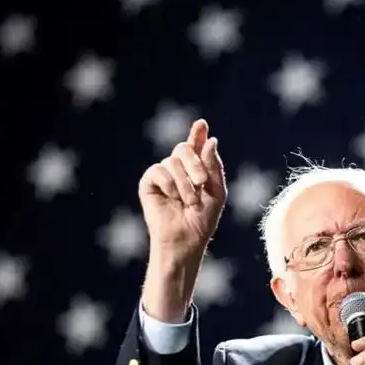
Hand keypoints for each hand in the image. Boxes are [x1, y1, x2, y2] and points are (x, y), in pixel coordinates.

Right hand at [139, 119, 226, 259]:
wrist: (186, 241)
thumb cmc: (202, 221)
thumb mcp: (216, 192)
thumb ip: (213, 166)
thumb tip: (210, 140)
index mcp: (195, 169)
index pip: (196, 145)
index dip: (197, 133)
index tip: (201, 124)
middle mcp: (178, 169)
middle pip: (184, 148)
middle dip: (195, 163)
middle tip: (201, 183)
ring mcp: (162, 175)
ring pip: (173, 161)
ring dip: (185, 183)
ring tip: (190, 202)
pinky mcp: (149, 183)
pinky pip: (159, 170)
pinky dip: (170, 184)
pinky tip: (173, 198)